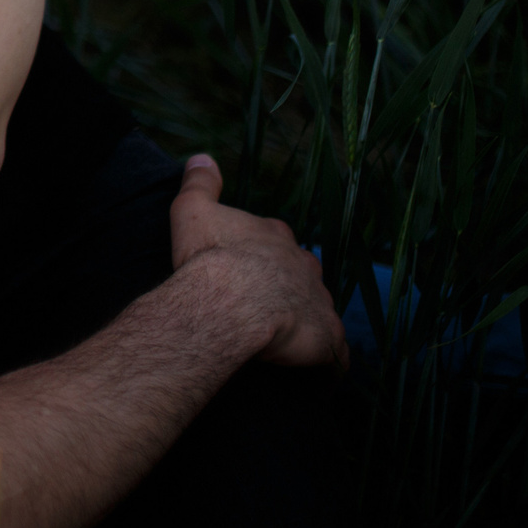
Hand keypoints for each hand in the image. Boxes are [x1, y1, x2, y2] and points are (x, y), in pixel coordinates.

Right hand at [168, 155, 346, 370]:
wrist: (230, 301)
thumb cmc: (210, 257)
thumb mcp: (193, 211)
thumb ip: (199, 183)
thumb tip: (202, 156)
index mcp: (276, 236)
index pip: (276, 241)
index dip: (260, 256)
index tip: (243, 269)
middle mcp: (304, 264)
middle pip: (301, 274)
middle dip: (288, 287)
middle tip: (262, 305)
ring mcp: (320, 301)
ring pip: (318, 309)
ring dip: (306, 321)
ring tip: (284, 340)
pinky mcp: (327, 338)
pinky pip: (335, 352)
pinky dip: (328, 359)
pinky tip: (317, 370)